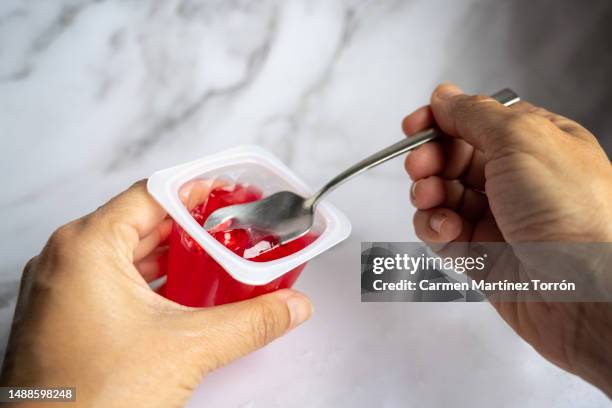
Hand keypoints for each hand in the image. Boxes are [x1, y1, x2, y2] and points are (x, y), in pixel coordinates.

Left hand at [0, 180, 312, 406]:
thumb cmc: (90, 398)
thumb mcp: (188, 348)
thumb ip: (250, 321)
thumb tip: (289, 306)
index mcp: (86, 246)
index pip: (151, 193)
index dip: (196, 190)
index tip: (227, 192)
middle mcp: (66, 260)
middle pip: (140, 221)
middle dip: (189, 225)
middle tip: (229, 226)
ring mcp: (62, 289)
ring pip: (125, 252)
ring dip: (170, 254)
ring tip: (212, 256)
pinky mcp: (65, 315)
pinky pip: (112, 279)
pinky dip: (149, 280)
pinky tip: (181, 293)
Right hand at [402, 83, 611, 395]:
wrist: (585, 289)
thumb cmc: (572, 211)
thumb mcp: (522, 139)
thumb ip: (475, 114)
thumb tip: (444, 96)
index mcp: (534, 143)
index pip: (477, 121)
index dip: (442, 120)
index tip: (415, 124)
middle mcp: (515, 178)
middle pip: (453, 157)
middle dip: (429, 157)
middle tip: (420, 164)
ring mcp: (497, 217)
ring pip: (442, 194)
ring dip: (427, 192)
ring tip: (430, 197)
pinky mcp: (480, 253)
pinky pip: (441, 231)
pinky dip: (434, 226)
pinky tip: (445, 228)